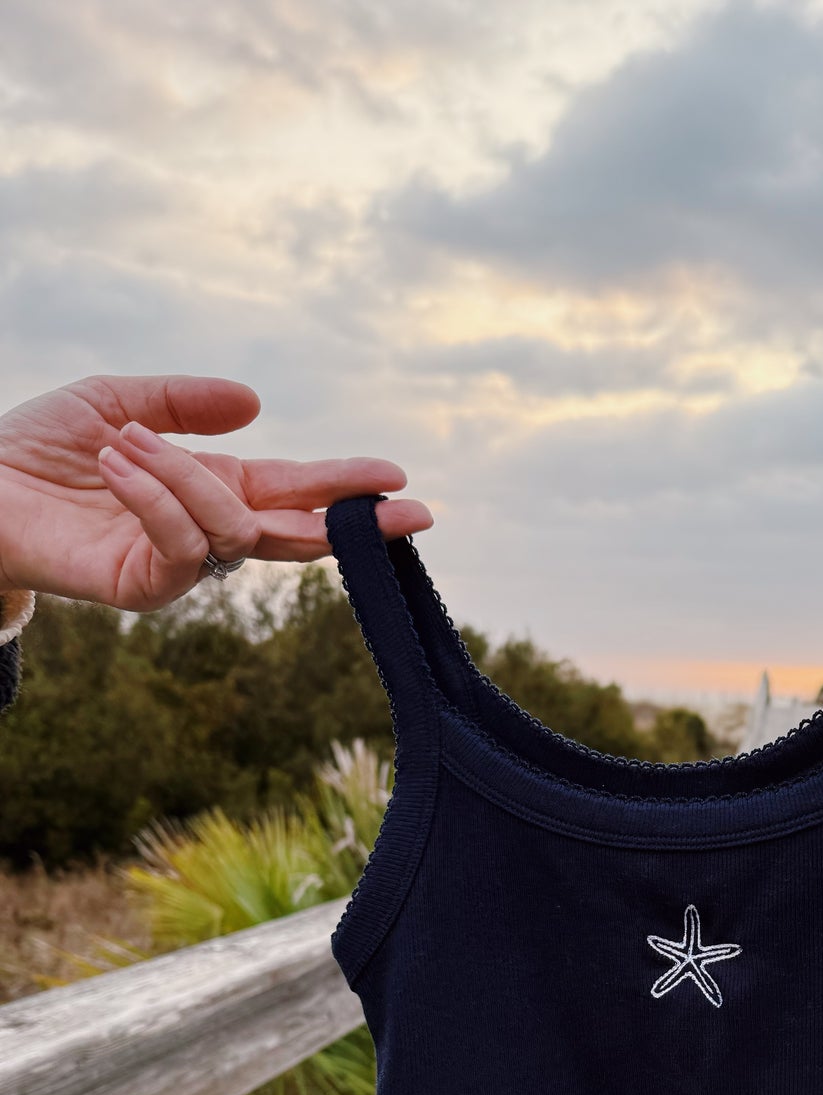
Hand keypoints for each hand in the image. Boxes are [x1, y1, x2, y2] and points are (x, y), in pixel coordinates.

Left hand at [0, 375, 432, 608]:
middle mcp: (205, 531)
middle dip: (354, 525)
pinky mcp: (145, 587)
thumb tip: (256, 403)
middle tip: (408, 510)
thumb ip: (183, 403)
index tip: (397, 478)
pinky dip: (158, 498)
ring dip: (188, 477)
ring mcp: (179, 565)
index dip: (343, 485)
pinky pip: (183, 546)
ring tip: (127, 442)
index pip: (292, 492)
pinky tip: (118, 464)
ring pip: (233, 530)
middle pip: (298, 535)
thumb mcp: (115, 404)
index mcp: (210, 489)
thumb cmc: (35, 452)